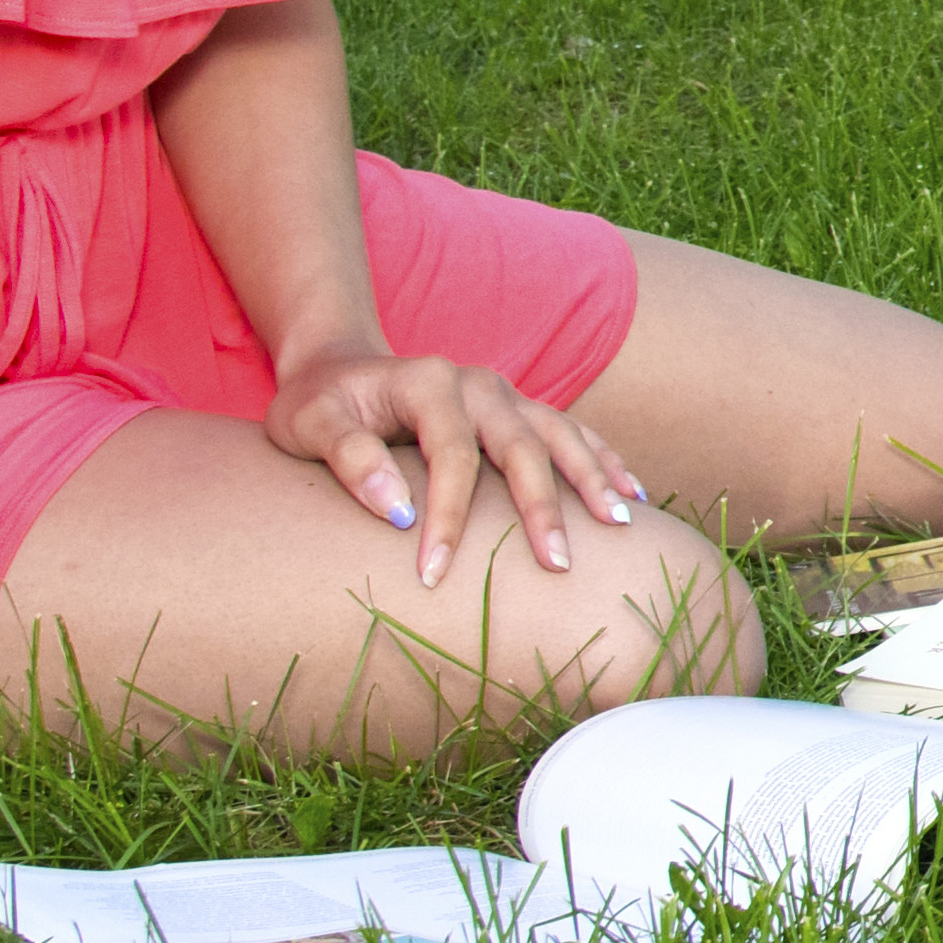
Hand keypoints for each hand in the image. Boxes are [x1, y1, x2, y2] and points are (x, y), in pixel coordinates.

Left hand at [265, 345, 660, 574]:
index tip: (433, 575)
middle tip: (557, 565)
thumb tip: (396, 512)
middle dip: (542, 508)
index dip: (447, 517)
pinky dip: (605, 460)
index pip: (451, 456)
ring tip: (620, 525)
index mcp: (430, 383)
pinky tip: (634, 495)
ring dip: (593, 479)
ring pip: (561, 435)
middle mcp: (479, 384)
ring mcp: (506, 394)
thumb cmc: (319, 404)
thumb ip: (349, 458)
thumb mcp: (309, 424)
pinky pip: (573, 432)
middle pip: (522, 446)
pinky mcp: (519, 409)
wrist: (339, 367)